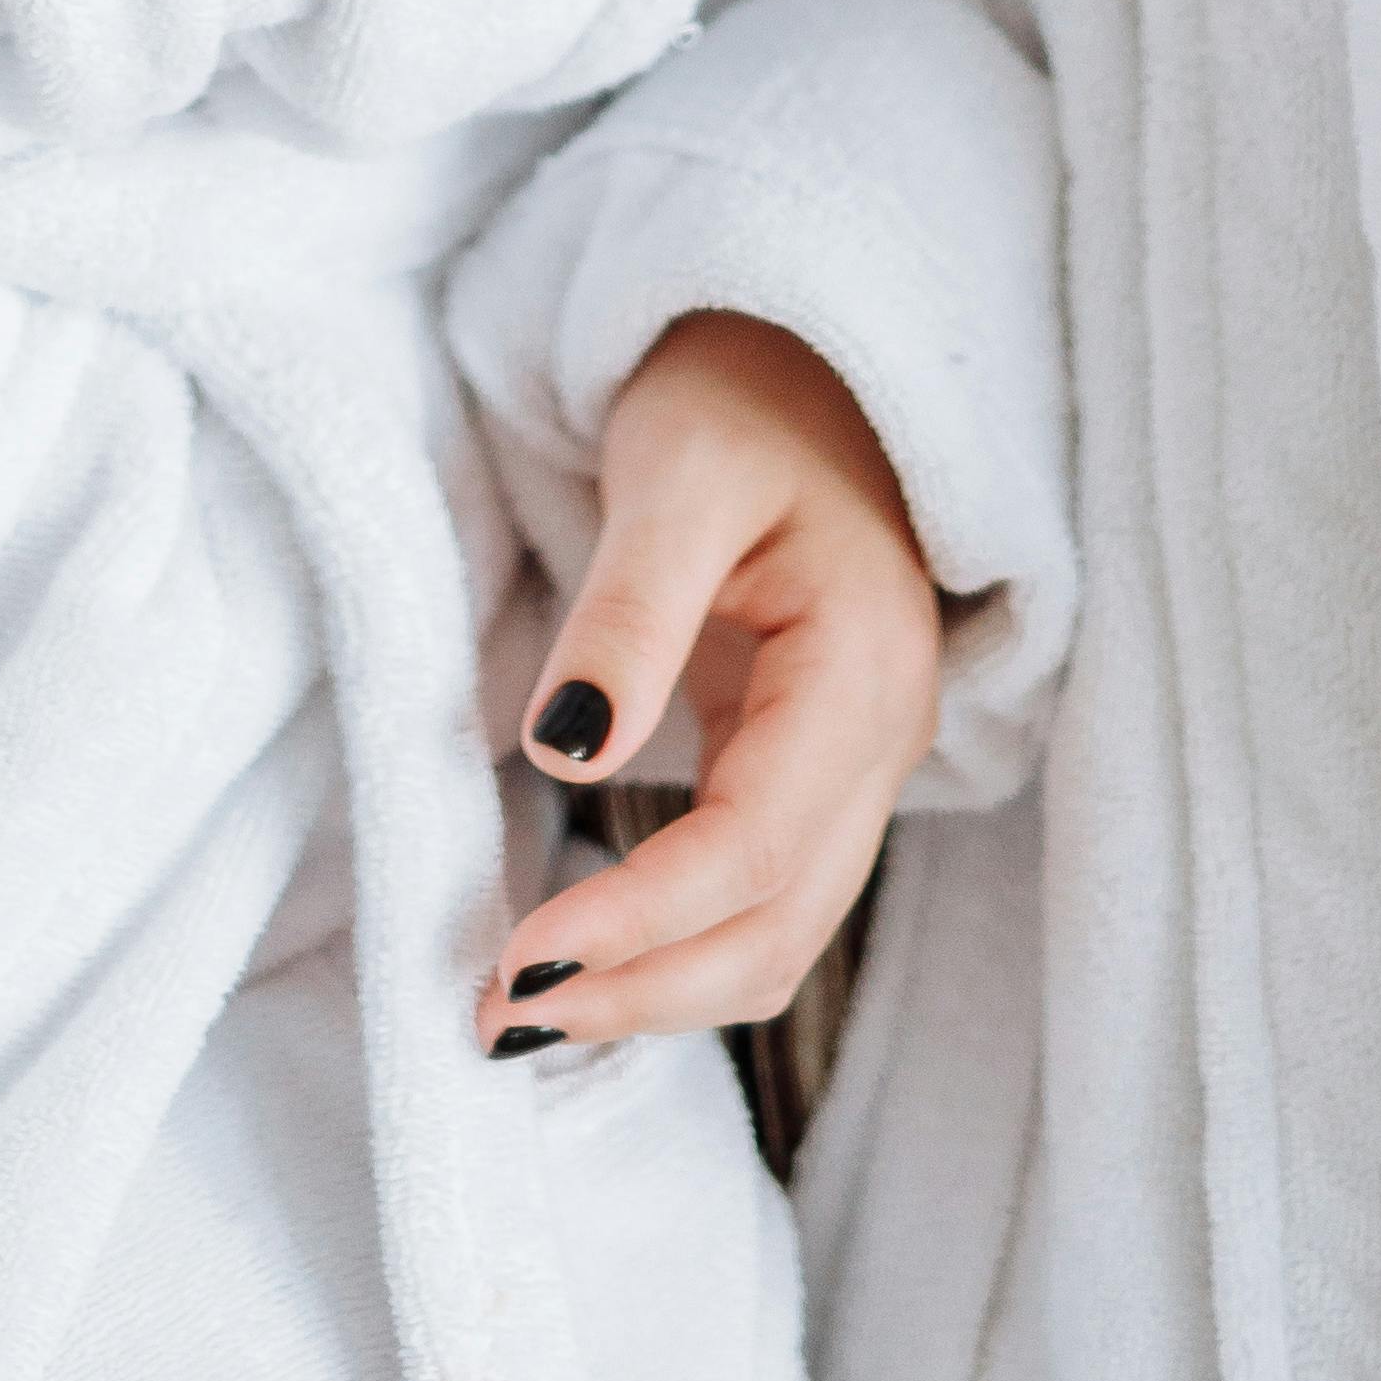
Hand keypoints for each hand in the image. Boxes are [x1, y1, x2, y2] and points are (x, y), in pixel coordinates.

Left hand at [478, 315, 945, 1055]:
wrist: (807, 362)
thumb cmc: (741, 398)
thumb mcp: (674, 476)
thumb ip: (627, 617)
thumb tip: (565, 760)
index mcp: (861, 669)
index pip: (754, 848)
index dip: (640, 920)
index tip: (521, 956)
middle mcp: (884, 740)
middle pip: (777, 926)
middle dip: (642, 991)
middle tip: (497, 1018)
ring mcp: (861, 765)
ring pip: (779, 934)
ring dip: (659, 992)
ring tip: (526, 1012)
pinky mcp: (818, 771)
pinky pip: (764, 897)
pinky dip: (680, 948)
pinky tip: (592, 958)